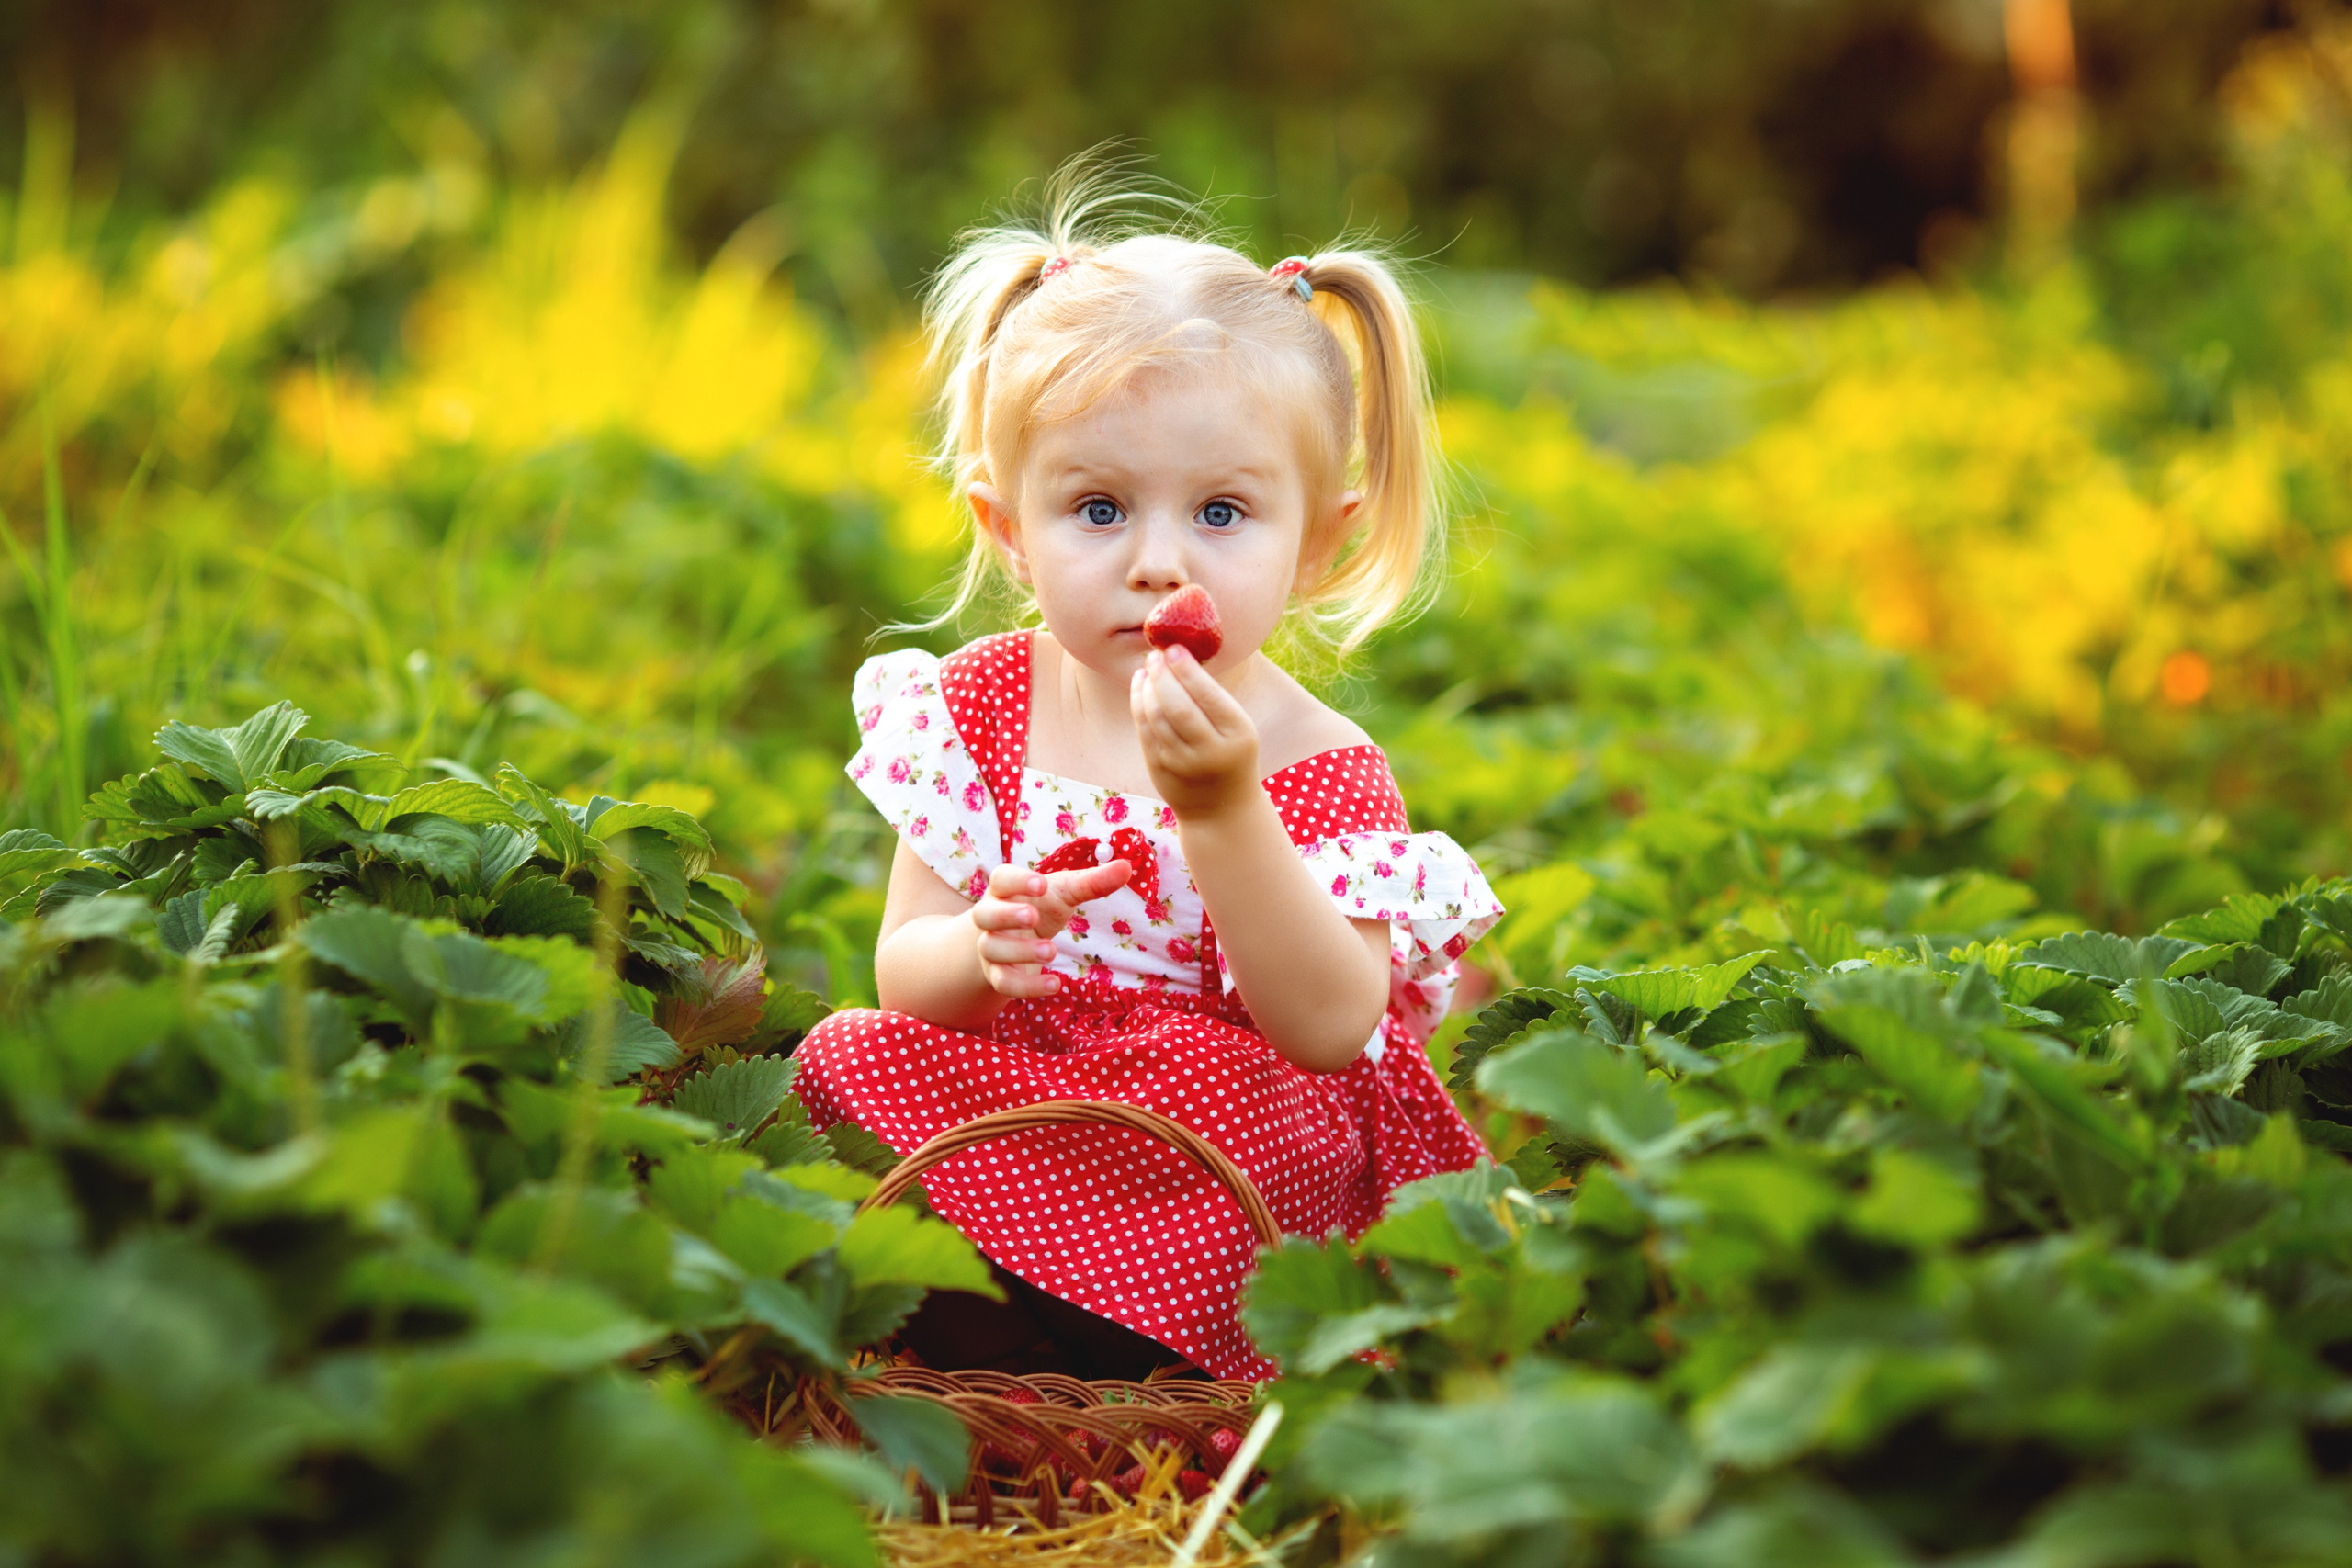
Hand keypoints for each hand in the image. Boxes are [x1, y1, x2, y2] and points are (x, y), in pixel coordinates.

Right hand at [970, 860, 1131, 998]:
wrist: (1016, 942)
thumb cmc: (1041, 908)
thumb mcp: (1066, 893)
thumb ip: (1093, 882)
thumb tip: (1126, 867)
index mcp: (1006, 889)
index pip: (1001, 878)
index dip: (1017, 880)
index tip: (1042, 884)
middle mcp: (991, 917)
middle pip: (983, 913)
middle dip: (1006, 915)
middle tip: (1033, 917)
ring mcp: (991, 947)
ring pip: (991, 948)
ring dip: (1020, 950)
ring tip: (1050, 951)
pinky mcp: (998, 975)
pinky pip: (1004, 983)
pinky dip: (1027, 987)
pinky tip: (1054, 985)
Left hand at [1131, 645, 1259, 817]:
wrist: (1222, 808)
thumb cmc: (1230, 753)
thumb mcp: (1237, 727)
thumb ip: (1213, 697)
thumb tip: (1181, 654)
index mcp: (1237, 734)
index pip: (1207, 696)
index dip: (1187, 670)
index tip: (1173, 648)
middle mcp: (1209, 751)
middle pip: (1177, 707)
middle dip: (1162, 676)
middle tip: (1154, 655)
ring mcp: (1182, 763)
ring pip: (1156, 718)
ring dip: (1147, 688)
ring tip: (1147, 669)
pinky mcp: (1160, 769)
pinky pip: (1144, 730)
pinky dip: (1138, 703)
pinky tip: (1139, 686)